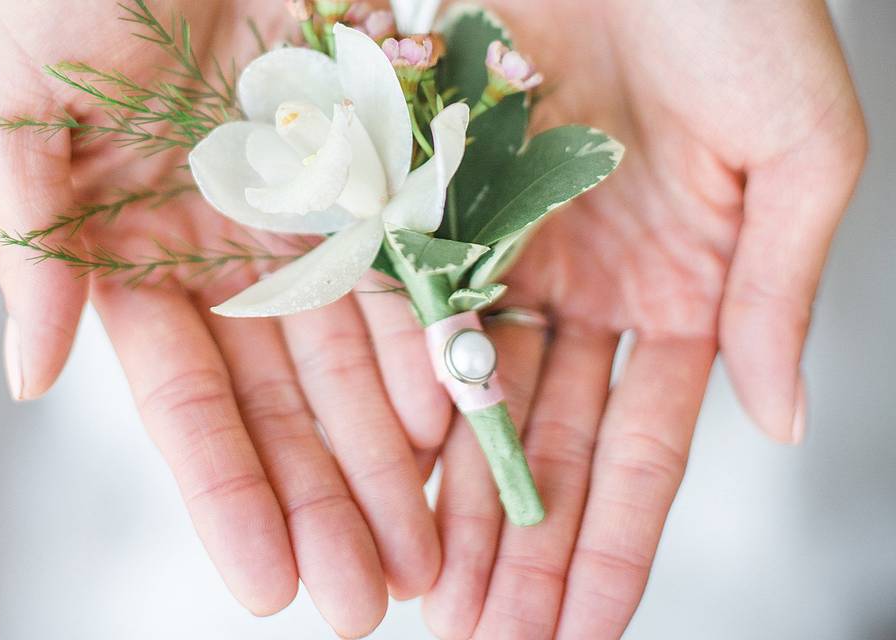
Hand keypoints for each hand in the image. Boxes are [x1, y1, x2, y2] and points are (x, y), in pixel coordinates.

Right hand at [0, 2, 450, 635]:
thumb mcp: (13, 103)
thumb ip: (29, 240)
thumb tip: (31, 370)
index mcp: (141, 266)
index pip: (191, 410)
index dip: (228, 499)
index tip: (267, 589)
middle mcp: (231, 266)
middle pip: (289, 412)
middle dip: (326, 507)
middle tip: (365, 604)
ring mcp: (306, 229)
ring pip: (355, 367)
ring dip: (392, 460)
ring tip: (424, 551)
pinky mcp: (370, 181)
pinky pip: (406, 277)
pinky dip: (428, 349)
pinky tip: (452, 423)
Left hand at [423, 1, 866, 637]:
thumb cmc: (737, 9)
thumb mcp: (798, 149)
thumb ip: (780, 290)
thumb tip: (787, 418)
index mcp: (677, 290)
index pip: (641, 449)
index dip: (614, 545)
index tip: (586, 635)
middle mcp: (584, 288)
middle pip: (543, 445)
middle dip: (520, 551)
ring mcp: (505, 249)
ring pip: (470, 401)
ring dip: (452, 501)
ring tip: (429, 596)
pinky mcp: (434, 200)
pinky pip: (407, 313)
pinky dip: (398, 394)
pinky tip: (380, 476)